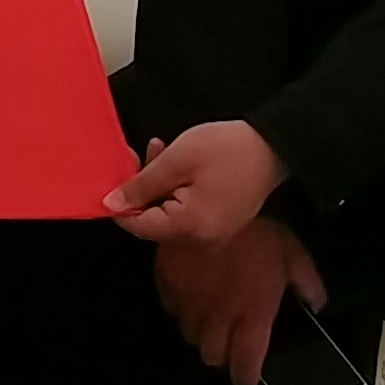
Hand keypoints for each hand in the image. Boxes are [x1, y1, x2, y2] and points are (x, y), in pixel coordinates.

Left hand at [108, 119, 287, 246]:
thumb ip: (141, 185)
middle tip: (135, 157)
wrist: (274, 146)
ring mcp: (213, 231)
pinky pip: (187, 209)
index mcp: (190, 226)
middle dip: (140, 189)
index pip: (139, 226)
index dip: (119, 205)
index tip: (110, 182)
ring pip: (169, 212)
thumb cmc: (229, 149)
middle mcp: (202, 238)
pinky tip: (175, 163)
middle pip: (154, 220)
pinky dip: (176, 188)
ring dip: (158, 184)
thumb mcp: (176, 161)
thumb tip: (111, 205)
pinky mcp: (220, 221)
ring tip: (159, 151)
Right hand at [155, 216, 327, 384]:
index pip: (246, 363)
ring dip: (202, 334)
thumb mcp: (294, 253)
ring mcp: (190, 297)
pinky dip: (181, 310)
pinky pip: (170, 308)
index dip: (246, 381)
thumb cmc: (257, 224)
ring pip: (189, 335)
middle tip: (231, 348)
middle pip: (213, 355)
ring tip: (213, 324)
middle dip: (222, 356)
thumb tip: (316, 303)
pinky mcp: (168, 279)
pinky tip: (192, 300)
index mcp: (252, 311)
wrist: (215, 196)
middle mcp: (219, 312)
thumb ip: (307, 284)